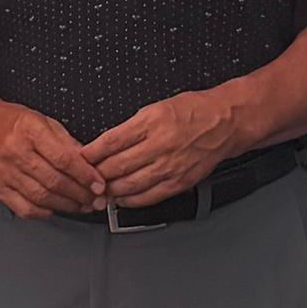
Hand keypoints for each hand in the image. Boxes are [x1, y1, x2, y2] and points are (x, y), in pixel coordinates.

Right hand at [0, 91, 103, 219]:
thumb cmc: (10, 121)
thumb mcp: (42, 120)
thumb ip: (66, 141)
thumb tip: (88, 161)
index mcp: (29, 131)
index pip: (63, 158)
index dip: (85, 174)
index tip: (99, 184)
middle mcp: (15, 152)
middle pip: (54, 180)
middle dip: (80, 193)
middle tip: (97, 199)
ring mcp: (5, 173)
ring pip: (41, 197)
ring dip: (67, 205)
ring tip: (82, 206)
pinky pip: (24, 207)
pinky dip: (44, 212)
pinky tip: (57, 209)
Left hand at [82, 93, 238, 207]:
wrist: (225, 122)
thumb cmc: (193, 111)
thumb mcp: (157, 107)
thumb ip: (132, 126)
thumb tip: (107, 144)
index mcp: (152, 121)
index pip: (111, 141)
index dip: (91, 153)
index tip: (81, 158)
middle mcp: (161, 144)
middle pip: (117, 166)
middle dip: (97, 174)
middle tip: (85, 178)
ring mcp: (170, 166)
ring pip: (130, 184)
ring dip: (111, 190)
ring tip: (100, 190)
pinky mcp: (179, 182)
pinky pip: (149, 197)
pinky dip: (131, 200)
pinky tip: (122, 198)